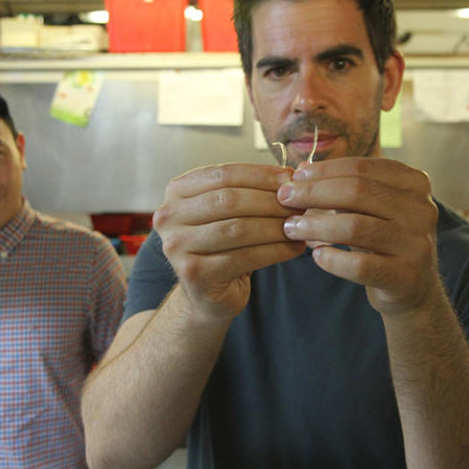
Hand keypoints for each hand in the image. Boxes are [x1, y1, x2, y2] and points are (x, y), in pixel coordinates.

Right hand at [154, 163, 305, 319]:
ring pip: (237, 228)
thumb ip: (249, 191)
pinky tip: (293, 248)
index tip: (291, 179)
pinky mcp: (193, 273)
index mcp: (176, 191)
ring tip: (300, 227)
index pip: (224, 174)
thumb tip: (290, 177)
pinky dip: (275, 251)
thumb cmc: (222, 247)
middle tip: (300, 205)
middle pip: (229, 200)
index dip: (260, 175)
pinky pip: (243, 257)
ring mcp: (177, 245)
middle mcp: (168, 215)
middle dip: (270, 201)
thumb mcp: (229, 212)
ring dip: (275, 227)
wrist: (206, 295)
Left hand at [277, 157, 439, 315]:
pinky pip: (360, 265)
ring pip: (356, 227)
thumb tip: (301, 173)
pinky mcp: (406, 276)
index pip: (363, 167)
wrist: (412, 287)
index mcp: (415, 183)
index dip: (324, 171)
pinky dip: (333, 259)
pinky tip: (316, 256)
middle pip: (358, 192)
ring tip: (290, 227)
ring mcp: (417, 243)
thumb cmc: (383, 239)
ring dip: (315, 226)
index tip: (295, 177)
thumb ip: (343, 189)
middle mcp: (422, 209)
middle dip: (314, 193)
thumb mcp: (372, 208)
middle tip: (285, 199)